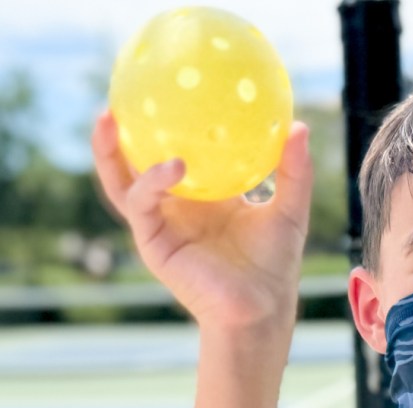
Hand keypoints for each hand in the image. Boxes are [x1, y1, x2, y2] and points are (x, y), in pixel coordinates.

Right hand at [92, 110, 312, 329]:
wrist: (262, 307)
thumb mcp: (289, 209)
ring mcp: (162, 225)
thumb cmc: (275, 263)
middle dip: (120, 134)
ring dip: (109, 152)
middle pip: (136, 164)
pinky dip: (152, 181)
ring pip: (122, 183)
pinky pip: (142, 204)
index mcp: (205, 197)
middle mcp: (178, 208)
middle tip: (117, 96)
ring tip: (108, 119)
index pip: (178, 155)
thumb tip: (299, 126)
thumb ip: (292, 170)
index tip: (167, 90)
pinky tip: (172, 165)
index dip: (167, 127)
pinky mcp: (154, 244)